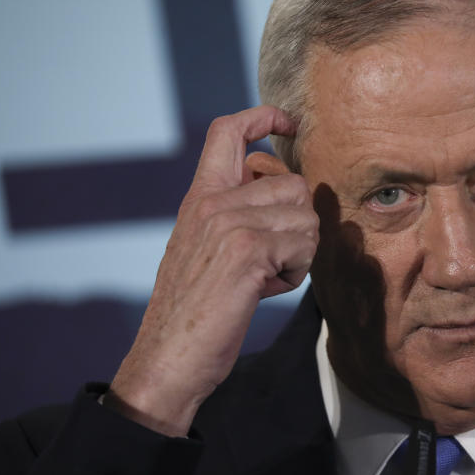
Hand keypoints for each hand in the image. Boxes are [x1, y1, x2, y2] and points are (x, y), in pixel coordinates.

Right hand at [108, 106, 315, 435]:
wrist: (168, 358)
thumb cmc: (193, 312)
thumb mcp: (206, 249)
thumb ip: (235, 216)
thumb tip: (288, 195)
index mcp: (199, 197)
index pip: (228, 131)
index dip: (264, 116)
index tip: (289, 123)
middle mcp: (212, 202)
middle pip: (293, 184)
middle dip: (296, 226)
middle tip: (269, 261)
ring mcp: (228, 223)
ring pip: (306, 217)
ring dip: (298, 254)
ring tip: (263, 278)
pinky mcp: (247, 250)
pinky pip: (304, 247)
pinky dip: (294, 275)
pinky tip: (262, 290)